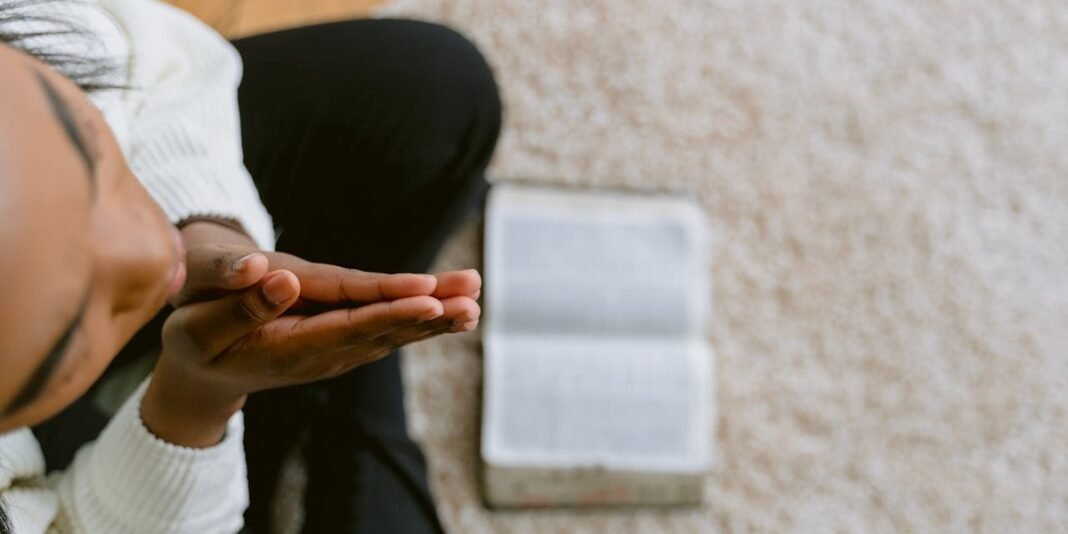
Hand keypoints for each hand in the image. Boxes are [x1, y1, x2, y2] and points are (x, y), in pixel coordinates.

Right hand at [141, 222, 480, 446]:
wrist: (201, 374)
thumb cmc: (192, 342)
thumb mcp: (196, 326)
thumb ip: (237, 306)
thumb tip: (280, 276)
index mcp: (287, 347)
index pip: (349, 328)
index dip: (391, 313)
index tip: (430, 300)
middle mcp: (320, 354)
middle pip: (383, 332)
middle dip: (430, 316)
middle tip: (472, 299)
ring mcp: (333, 352)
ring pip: (391, 333)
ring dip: (435, 319)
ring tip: (475, 299)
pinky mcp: (339, 343)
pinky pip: (385, 331)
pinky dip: (419, 320)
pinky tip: (450, 308)